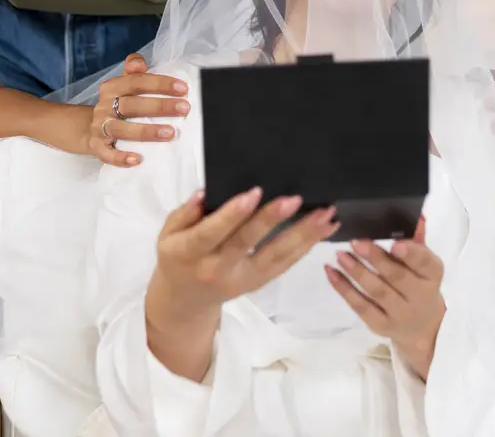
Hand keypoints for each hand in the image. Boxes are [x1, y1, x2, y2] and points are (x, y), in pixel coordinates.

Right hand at [88, 53, 189, 165]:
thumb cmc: (118, 103)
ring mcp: (100, 127)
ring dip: (146, 131)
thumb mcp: (124, 84)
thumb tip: (139, 63)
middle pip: (131, 105)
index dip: (159, 84)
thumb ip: (133, 70)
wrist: (88, 127)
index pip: (136, 81)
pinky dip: (120, 158)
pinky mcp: (97, 147)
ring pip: (121, 129)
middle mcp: (104, 106)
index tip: (183, 89)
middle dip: (159, 106)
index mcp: (112, 87)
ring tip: (171, 133)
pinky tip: (137, 160)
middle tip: (184, 108)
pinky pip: (107, 154)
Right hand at [147, 187, 339, 332]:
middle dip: (272, 220)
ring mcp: (243, 279)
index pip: (213, 232)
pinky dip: (307, 246)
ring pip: (276, 256)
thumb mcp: (168, 234)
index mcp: (191, 253)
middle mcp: (218, 269)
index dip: (234, 214)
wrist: (185, 301)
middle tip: (295, 199)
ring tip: (326, 213)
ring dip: (304, 234)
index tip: (255, 192)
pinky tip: (325, 229)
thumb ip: (185, 214)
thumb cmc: (178, 256)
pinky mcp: (260, 283)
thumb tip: (205, 194)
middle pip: (248, 243)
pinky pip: (285, 264)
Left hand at [325, 217, 445, 379]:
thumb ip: (417, 241)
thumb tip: (417, 216)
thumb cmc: (419, 284)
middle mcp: (420, 297)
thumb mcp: (424, 265)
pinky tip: (331, 272)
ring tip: (341, 255)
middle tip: (357, 242)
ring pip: (376, 292)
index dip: (411, 254)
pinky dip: (343, 289)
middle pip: (397, 277)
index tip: (396, 244)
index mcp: (432, 276)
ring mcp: (399, 314)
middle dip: (376, 259)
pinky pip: (360, 306)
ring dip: (357, 272)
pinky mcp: (380, 326)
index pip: (426, 264)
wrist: (422, 327)